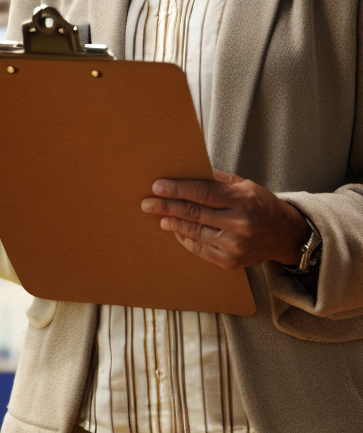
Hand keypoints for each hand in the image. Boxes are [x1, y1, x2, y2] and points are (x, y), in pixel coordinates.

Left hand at [141, 170, 310, 269]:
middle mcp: (240, 224)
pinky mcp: (231, 261)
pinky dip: (185, 238)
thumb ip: (216, 179)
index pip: (203, 193)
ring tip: (159, 216)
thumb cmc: (260, 204)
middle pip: (194, 213)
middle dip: (167, 207)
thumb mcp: (244, 184)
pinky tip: (176, 230)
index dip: (177, 190)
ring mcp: (235, 245)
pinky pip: (200, 249)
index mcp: (243, 200)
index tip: (157, 186)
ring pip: (194, 232)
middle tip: (147, 203)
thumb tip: (186, 171)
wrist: (284, 234)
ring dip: (173, 223)